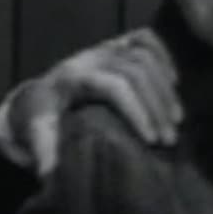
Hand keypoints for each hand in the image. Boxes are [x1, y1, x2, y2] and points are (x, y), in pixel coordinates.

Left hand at [7, 27, 181, 174]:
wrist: (39, 94)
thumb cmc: (41, 116)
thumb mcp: (36, 131)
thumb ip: (42, 150)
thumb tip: (49, 174)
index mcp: (73, 77)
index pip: (115, 86)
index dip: (137, 111)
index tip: (152, 141)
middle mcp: (91, 57)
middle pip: (136, 71)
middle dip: (157, 106)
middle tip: (170, 140)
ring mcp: (105, 48)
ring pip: (145, 55)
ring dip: (165, 88)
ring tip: (176, 121)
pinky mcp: (116, 45)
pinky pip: (145, 38)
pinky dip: (164, 56)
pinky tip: (174, 83)